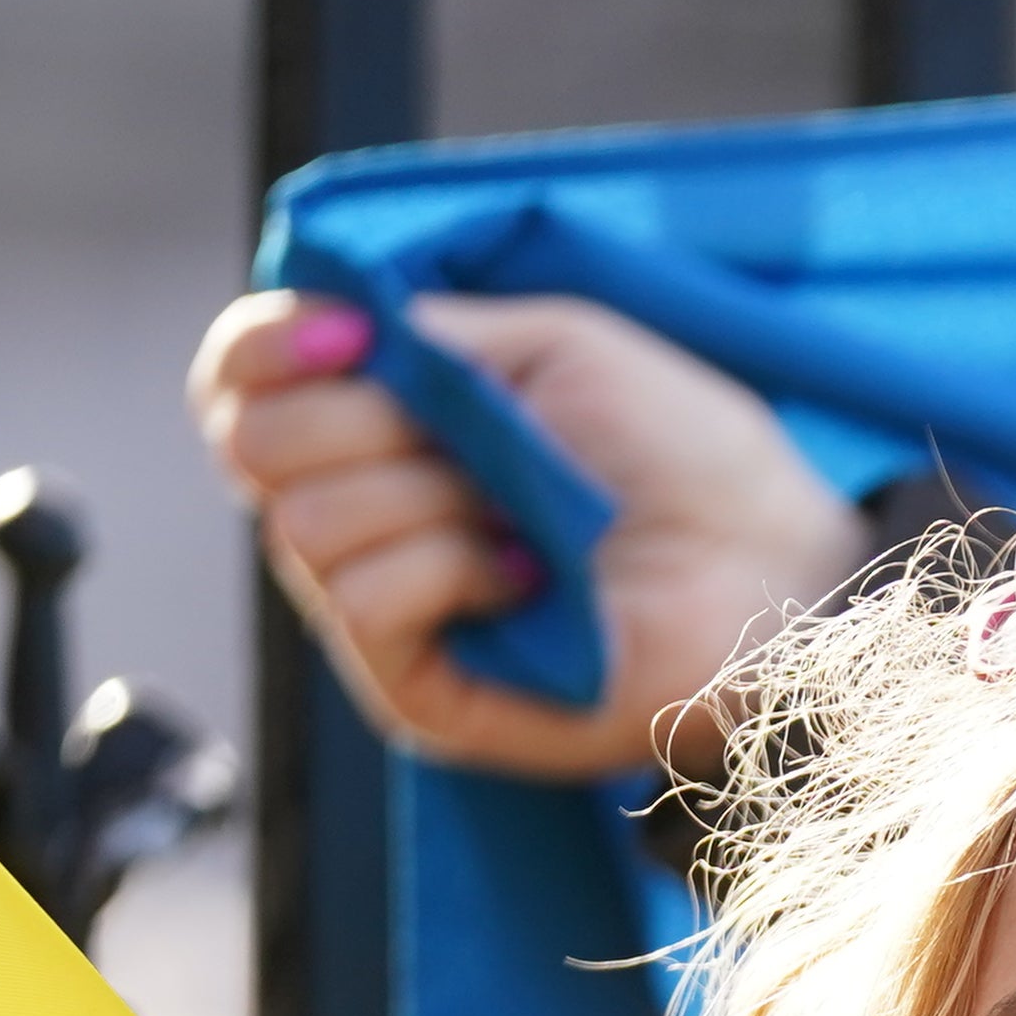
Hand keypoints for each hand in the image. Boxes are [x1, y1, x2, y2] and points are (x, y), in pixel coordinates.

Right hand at [189, 285, 879, 779]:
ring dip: (425, 492)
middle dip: (363, 416)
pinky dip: (447, 566)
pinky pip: (365, 600)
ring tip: (528, 516)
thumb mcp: (549, 349)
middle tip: (480, 436)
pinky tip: (531, 579)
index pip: (239, 387)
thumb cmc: (686, 457)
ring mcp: (386, 614)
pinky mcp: (419, 691)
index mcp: (381, 431)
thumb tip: (317, 324)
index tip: (349, 330)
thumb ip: (421, 334)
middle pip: (256, 447)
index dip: (259, 348)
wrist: (776, 564)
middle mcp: (365, 521)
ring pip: (306, 523)